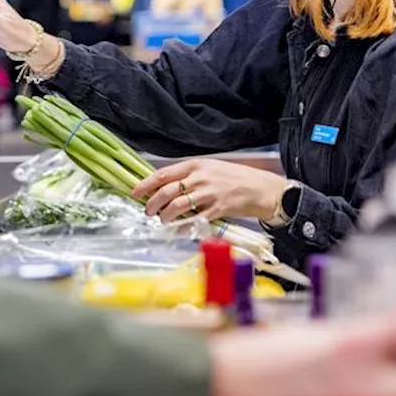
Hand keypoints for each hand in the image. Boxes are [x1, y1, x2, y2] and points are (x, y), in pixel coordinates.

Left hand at [133, 159, 286, 222]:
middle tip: (148, 211)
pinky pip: (194, 220)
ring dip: (165, 216)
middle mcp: (200, 178)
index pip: (163, 174)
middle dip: (152, 204)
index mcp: (195, 165)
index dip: (146, 184)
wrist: (261, 188)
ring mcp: (209, 194)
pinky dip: (182, 226)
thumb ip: (189, 176)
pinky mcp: (217, 209)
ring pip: (177, 206)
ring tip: (162, 220)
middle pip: (167, 191)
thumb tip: (166, 188)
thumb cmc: (234, 178)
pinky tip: (177, 229)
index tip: (135, 192)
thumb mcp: (210, 169)